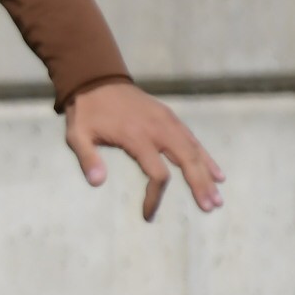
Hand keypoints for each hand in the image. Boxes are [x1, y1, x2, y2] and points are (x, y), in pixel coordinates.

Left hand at [64, 80, 223, 221]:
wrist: (96, 79)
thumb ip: (88, 159)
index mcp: (137, 137)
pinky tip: (216, 173)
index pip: (157, 173)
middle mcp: (159, 129)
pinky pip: (193, 139)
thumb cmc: (87, 111)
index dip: (155, 196)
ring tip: (217, 198)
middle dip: (199, 185)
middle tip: (210, 207)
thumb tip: (97, 183)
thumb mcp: (78, 135)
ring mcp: (168, 121)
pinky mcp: (170, 117)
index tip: (147, 214)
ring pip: (194, 150)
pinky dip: (206, 156)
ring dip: (207, 174)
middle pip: (187, 161)